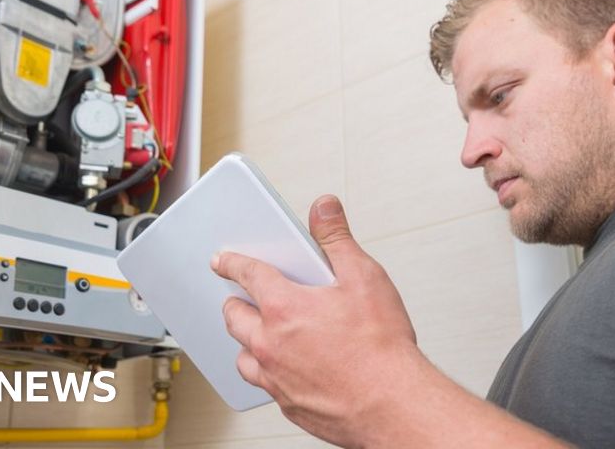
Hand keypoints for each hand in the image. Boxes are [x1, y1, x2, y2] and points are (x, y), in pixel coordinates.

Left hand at [212, 194, 419, 446]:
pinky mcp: (288, 403)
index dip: (232, 262)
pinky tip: (285, 368)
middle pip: (234, 317)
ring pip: (243, 356)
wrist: (392, 405)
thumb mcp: (364, 277)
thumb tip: (324, 208)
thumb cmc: (381, 348)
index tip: (222, 260)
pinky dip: (268, 372)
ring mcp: (276, 377)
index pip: (247, 274)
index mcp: (285, 307)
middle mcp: (271, 344)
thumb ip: (337, 239)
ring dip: (247, 342)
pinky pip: (264, 384)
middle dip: (235, 303)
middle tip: (241, 297)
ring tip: (261, 334)